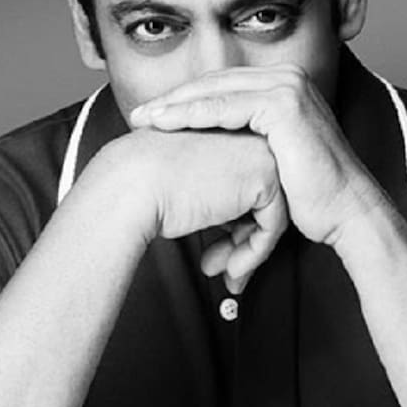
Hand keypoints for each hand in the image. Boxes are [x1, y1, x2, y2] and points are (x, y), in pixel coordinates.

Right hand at [94, 127, 287, 293]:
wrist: (132, 183)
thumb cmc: (144, 183)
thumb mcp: (188, 188)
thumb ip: (218, 199)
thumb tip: (239, 229)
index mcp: (227, 133)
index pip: (243, 186)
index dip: (232, 226)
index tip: (215, 251)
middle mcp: (248, 137)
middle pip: (259, 200)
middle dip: (241, 242)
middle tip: (221, 267)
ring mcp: (261, 153)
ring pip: (270, 215)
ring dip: (247, 252)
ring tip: (225, 273)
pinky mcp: (265, 176)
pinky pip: (274, 226)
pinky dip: (255, 253)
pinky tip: (232, 268)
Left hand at [129, 64, 381, 247]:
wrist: (345, 210)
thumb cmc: (308, 193)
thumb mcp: (268, 158)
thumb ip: (243, 142)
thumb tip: (205, 148)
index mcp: (282, 85)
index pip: (222, 86)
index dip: (183, 100)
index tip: (150, 116)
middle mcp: (286, 77)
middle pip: (215, 83)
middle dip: (172, 99)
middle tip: (137, 116)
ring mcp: (287, 87)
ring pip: (216, 91)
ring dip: (175, 105)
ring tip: (143, 120)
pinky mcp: (284, 105)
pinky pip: (227, 106)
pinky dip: (193, 114)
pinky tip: (165, 124)